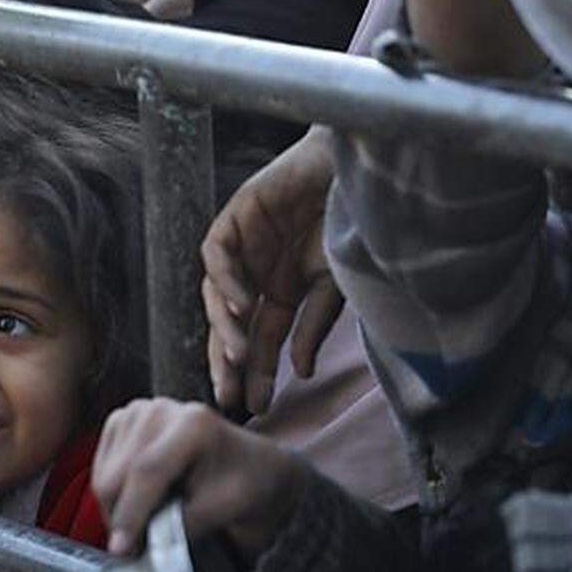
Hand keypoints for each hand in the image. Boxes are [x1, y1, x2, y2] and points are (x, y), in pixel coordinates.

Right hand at [93, 399, 304, 557]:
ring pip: (103, 477)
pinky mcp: (120, 421)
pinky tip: (144, 498)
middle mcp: (159, 409)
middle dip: (122, 519)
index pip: (147, 471)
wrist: (248, 460)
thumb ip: (186, 524)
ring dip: (119, 509)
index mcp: (193, 423)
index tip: (122, 549)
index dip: (131, 513)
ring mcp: (135, 412)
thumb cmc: (245, 482)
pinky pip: (99, 470)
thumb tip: (147, 542)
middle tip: (141, 546)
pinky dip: (116, 494)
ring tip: (151, 519)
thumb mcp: (227, 507)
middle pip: (117, 475)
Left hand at [202, 130, 341, 415]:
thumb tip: (302, 372)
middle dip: (229, 362)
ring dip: (225, 329)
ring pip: (216, 296)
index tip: (256, 406)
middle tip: (231, 395)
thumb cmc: (351, 221)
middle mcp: (257, 274)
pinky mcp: (236, 215)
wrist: (355, 165)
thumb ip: (314, 325)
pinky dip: (225, 279)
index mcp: (281, 292)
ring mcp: (244, 246)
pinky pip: (216, 253)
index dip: (258, 373)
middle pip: (231, 326)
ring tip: (240, 357)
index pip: (261, 341)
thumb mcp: (336, 284)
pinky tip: (242, 304)